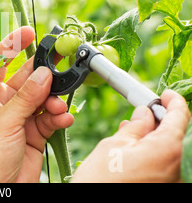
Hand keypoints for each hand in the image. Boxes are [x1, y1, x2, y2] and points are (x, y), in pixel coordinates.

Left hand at [0, 26, 73, 182]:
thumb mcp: (4, 122)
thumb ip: (26, 97)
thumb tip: (44, 73)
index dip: (11, 45)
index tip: (28, 31)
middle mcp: (3, 103)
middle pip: (27, 78)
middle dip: (44, 72)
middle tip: (63, 60)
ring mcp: (20, 117)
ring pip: (42, 97)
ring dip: (53, 100)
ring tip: (58, 107)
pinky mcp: (34, 132)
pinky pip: (50, 117)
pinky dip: (58, 116)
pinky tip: (63, 119)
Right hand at [71, 89, 190, 182]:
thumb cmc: (100, 180)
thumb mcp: (114, 145)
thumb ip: (136, 127)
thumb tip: (145, 113)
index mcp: (167, 150)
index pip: (180, 117)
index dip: (173, 101)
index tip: (166, 94)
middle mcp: (177, 167)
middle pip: (177, 134)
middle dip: (161, 120)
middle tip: (144, 112)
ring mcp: (172, 180)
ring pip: (170, 150)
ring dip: (155, 137)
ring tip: (132, 130)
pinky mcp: (163, 186)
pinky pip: (165, 164)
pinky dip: (154, 153)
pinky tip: (136, 149)